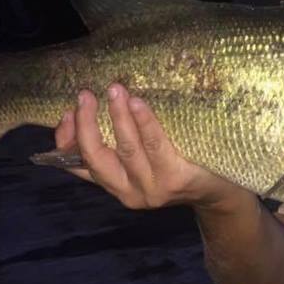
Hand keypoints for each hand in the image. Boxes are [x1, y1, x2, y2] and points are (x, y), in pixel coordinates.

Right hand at [55, 83, 242, 209]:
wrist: (219, 192)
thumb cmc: (177, 168)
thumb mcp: (143, 164)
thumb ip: (118, 148)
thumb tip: (87, 115)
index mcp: (117, 187)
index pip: (80, 165)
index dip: (67, 140)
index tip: (65, 113)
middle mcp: (129, 193)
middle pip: (97, 157)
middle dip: (87, 124)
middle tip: (85, 94)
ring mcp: (153, 188)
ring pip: (127, 149)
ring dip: (117, 116)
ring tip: (114, 90)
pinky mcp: (175, 178)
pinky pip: (156, 145)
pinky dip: (145, 122)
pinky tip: (138, 103)